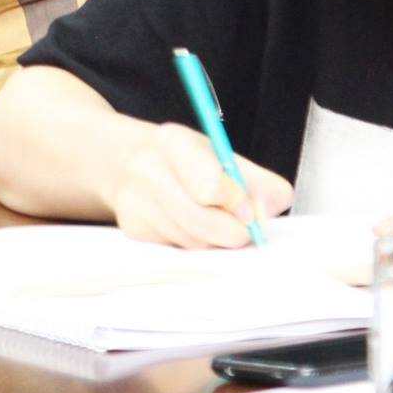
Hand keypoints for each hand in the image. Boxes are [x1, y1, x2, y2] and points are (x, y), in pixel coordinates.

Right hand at [102, 122, 292, 248]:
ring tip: (211, 219)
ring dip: (213, 241)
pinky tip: (187, 225)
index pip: (211, 187)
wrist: (130, 162)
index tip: (247, 209)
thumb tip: (262, 216)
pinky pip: (177, 251)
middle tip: (240, 226)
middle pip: (205, 224)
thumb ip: (261, 185)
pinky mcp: (132, 229)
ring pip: (193, 243)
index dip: (239, 204)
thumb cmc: (190, 163)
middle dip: (232, 232)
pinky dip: (192, 244)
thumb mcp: (228, 159)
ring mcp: (133, 200)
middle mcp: (146, 167)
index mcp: (173, 141)